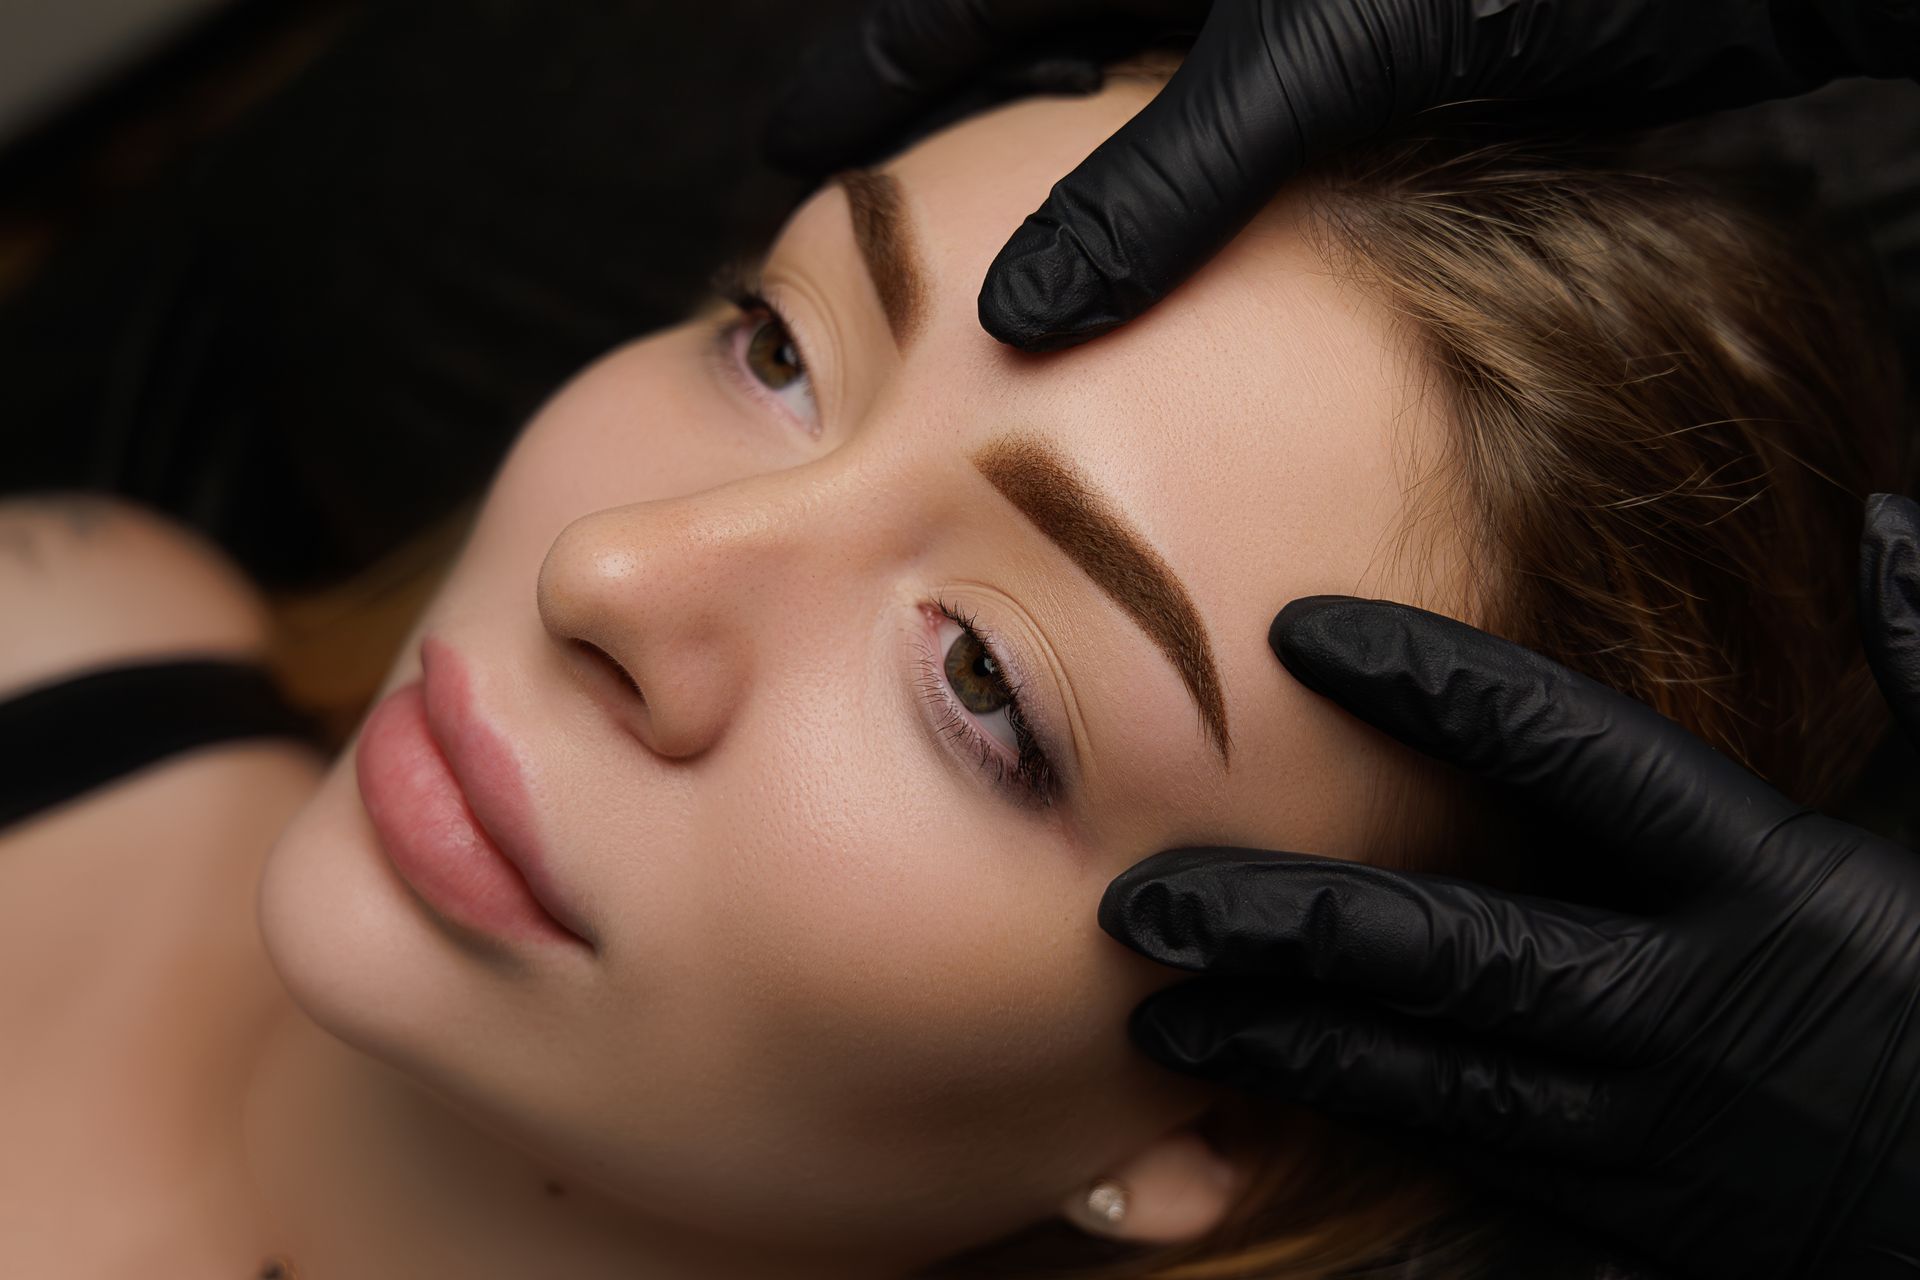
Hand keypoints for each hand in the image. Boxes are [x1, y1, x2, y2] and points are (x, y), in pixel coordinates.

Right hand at [765, 0, 1914, 351]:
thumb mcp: (1317, 53)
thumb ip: (1165, 178)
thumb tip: (1022, 312)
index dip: (874, 66)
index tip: (788, 139)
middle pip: (1038, 39)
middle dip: (954, 124)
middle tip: (869, 216)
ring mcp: (1286, 15)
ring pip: (1134, 101)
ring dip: (1069, 181)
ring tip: (991, 264)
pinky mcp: (1363, 63)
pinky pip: (1233, 142)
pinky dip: (1186, 208)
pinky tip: (1163, 270)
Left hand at [1098, 493, 1919, 1278]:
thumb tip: (1893, 527)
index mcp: (1766, 882)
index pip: (1567, 755)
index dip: (1428, 688)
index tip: (1301, 634)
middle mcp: (1685, 1005)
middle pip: (1448, 950)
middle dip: (1285, 925)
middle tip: (1143, 900)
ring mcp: (1653, 1125)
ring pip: (1430, 1079)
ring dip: (1285, 1043)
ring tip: (1157, 1011)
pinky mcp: (1639, 1211)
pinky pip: (1475, 1161)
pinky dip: (1366, 1122)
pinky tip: (1266, 1093)